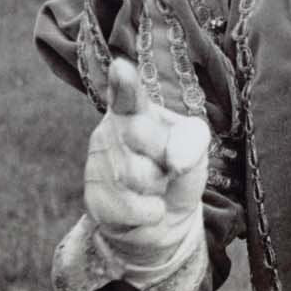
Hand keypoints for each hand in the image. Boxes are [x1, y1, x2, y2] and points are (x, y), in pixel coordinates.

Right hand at [83, 57, 209, 270]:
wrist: (164, 222)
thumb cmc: (178, 171)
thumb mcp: (196, 148)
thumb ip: (192, 140)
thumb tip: (174, 161)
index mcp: (134, 109)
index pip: (127, 95)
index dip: (124, 83)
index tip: (121, 68)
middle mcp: (110, 130)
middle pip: (140, 138)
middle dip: (162, 155)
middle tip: (165, 165)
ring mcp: (99, 163)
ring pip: (137, 175)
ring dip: (158, 188)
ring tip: (154, 187)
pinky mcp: (94, 198)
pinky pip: (133, 207)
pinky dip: (151, 213)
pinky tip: (146, 208)